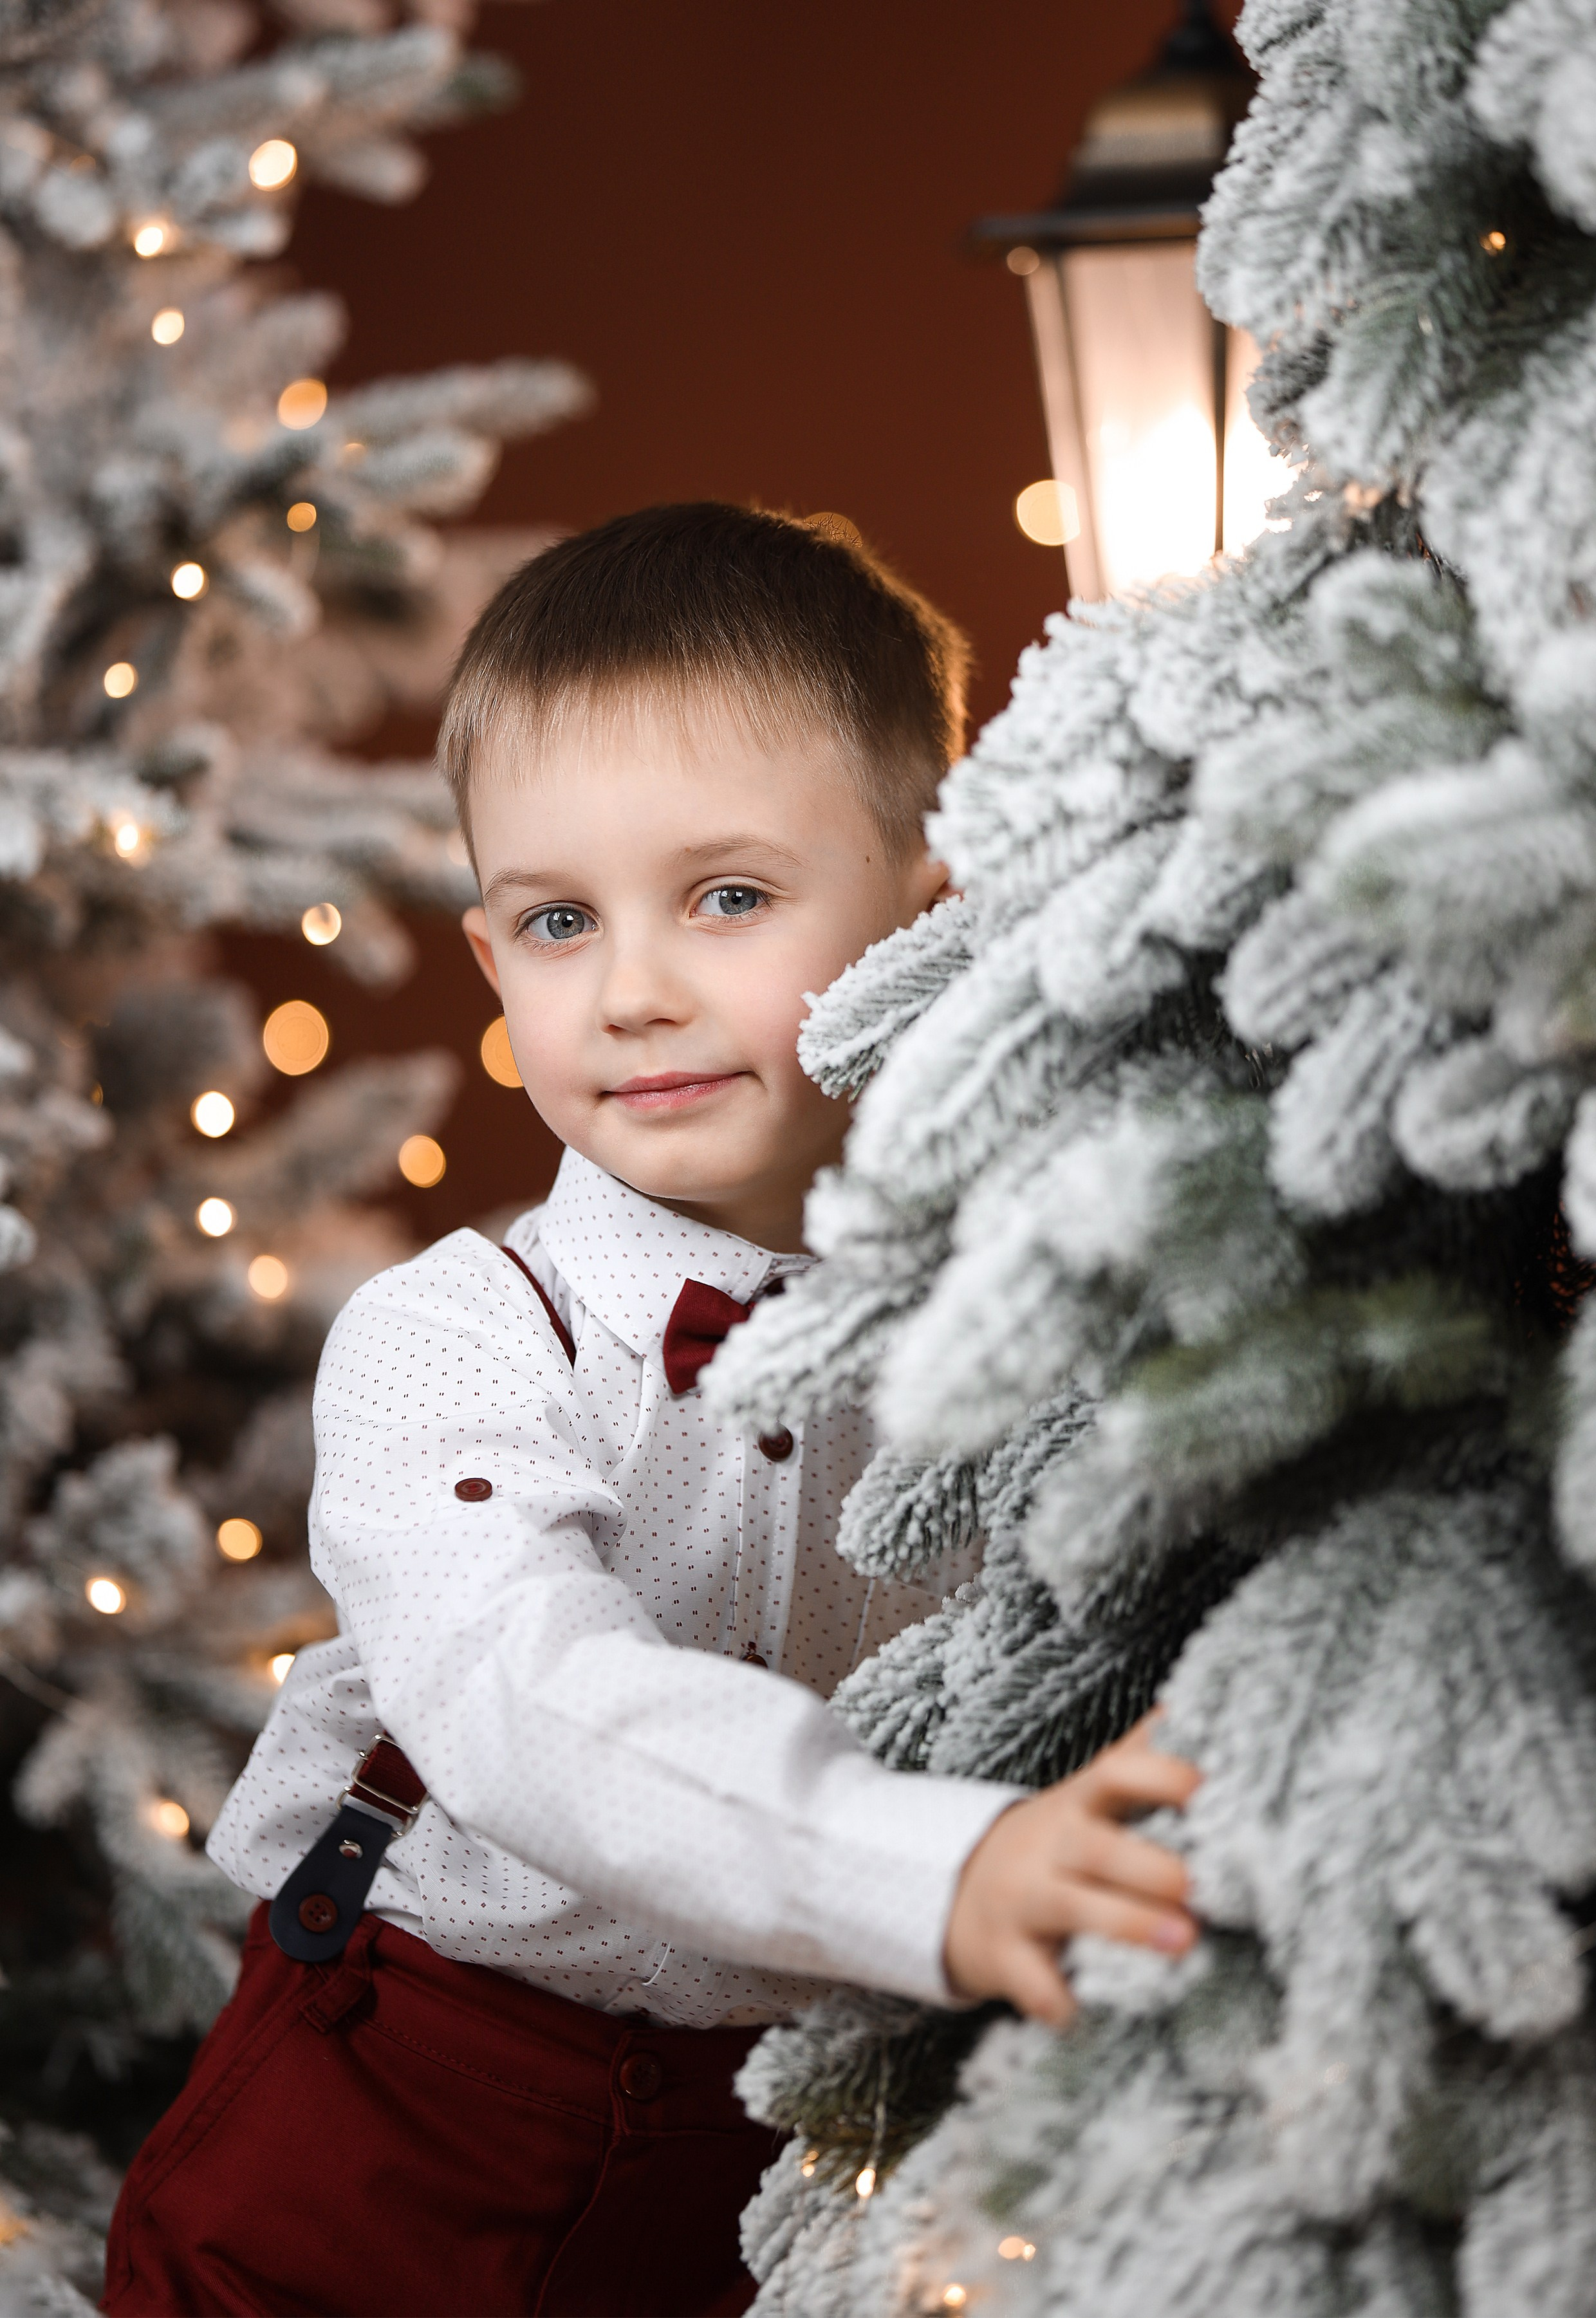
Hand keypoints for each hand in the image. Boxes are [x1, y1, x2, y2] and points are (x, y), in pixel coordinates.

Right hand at [943, 1714, 1201, 2026]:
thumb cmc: (1055, 1844)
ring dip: (1127, 1925)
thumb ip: (1140, 1759)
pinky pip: (1032, 1981)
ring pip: (1071, 1908)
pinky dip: (1060, 2002)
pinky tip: (1088, 2014)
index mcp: (1079, 1803)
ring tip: (1184, 1944)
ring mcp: (1021, 1898)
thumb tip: (1201, 1707)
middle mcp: (1049, 1844)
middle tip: (1198, 1887)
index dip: (1160, 1775)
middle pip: (1097, 1846)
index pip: (1116, 1772)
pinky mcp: (1002, 1954)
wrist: (954, 1889)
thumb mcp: (1088, 1797)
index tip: (1206, 1788)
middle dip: (1150, 1867)